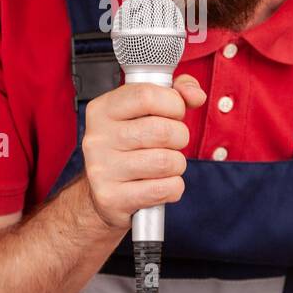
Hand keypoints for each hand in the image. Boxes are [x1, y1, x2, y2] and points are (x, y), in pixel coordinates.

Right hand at [79, 74, 206, 229]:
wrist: (103, 194)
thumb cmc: (129, 148)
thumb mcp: (145, 114)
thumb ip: (175, 94)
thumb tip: (195, 95)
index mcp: (102, 110)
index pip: (146, 95)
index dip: (173, 103)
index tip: (175, 112)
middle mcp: (97, 138)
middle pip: (162, 131)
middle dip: (180, 137)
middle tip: (172, 143)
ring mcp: (102, 169)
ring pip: (166, 162)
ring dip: (176, 165)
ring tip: (164, 165)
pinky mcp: (112, 198)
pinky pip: (164, 189)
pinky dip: (173, 187)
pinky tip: (160, 184)